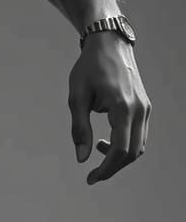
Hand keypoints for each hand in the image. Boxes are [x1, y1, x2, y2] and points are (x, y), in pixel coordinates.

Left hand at [68, 34, 150, 184]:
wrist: (109, 43)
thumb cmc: (90, 67)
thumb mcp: (77, 98)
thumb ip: (79, 129)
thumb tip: (81, 158)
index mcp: (123, 107)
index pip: (119, 150)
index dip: (105, 169)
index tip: (90, 178)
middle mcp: (139, 109)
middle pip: (132, 153)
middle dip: (112, 169)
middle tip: (92, 175)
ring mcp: (144, 107)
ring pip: (138, 146)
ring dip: (119, 158)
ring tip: (98, 152)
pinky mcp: (144, 106)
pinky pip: (139, 136)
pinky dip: (125, 146)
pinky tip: (106, 142)